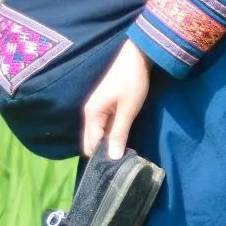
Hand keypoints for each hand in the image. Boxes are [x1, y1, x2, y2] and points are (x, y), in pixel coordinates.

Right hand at [82, 39, 152, 159]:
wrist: (136, 57)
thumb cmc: (132, 82)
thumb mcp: (128, 110)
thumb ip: (119, 134)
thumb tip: (112, 158)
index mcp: (91, 114)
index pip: (91, 145)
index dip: (102, 157)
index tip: (116, 168)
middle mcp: (89, 113)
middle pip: (91, 141)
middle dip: (103, 152)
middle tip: (121, 163)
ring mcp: (96, 110)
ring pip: (98, 134)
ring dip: (108, 144)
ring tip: (123, 154)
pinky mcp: (104, 107)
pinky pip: (103, 127)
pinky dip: (110, 134)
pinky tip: (122, 140)